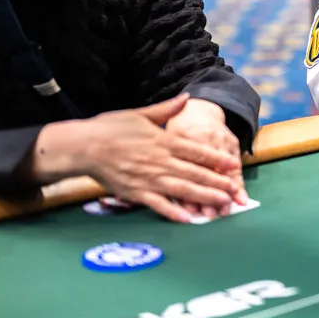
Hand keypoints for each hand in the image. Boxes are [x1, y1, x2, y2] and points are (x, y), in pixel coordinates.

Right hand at [34, 94, 241, 223]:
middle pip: (195, 172)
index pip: (197, 150)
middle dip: (217, 182)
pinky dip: (174, 212)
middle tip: (235, 190)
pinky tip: (189, 219)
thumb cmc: (110, 128)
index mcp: (163, 140)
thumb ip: (166, 109)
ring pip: (182, 189)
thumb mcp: (140, 114)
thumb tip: (187, 97)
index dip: (217, 158)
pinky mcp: (135, 193)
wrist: (83, 146)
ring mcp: (148, 178)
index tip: (233, 164)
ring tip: (221, 204)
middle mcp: (160, 160)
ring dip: (204, 197)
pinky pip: (158, 204)